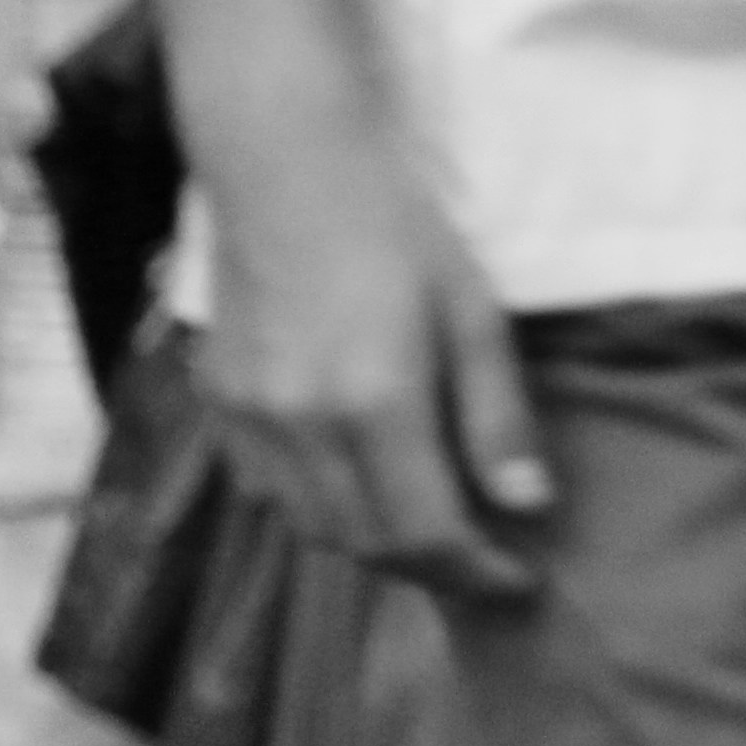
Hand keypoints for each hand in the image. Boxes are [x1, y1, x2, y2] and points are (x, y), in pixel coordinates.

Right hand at [197, 108, 548, 600]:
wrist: (287, 166)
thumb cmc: (399, 230)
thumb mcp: (475, 317)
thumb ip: (497, 420)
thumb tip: (528, 507)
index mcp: (374, 403)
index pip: (427, 534)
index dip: (478, 573)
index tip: (519, 580)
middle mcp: (300, 423)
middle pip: (367, 545)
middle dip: (432, 570)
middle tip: (484, 562)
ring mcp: (248, 416)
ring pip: (312, 528)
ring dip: (375, 544)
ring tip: (430, 526)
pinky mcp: (217, 401)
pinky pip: (268, 491)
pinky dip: (319, 507)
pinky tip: (359, 482)